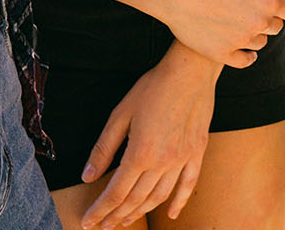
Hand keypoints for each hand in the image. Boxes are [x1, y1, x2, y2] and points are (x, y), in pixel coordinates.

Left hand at [79, 44, 219, 228]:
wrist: (190, 71)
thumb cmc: (153, 88)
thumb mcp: (121, 114)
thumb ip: (104, 148)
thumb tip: (87, 175)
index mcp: (140, 153)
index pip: (115, 192)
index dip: (100, 209)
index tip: (88, 221)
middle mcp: (163, 162)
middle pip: (136, 199)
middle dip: (116, 216)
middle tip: (103, 226)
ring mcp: (183, 159)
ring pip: (159, 197)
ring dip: (141, 212)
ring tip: (126, 220)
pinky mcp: (197, 153)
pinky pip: (188, 184)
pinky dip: (179, 202)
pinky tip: (172, 214)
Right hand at [157, 0, 284, 66]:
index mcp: (269, 1)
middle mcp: (259, 24)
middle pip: (276, 27)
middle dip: (270, 18)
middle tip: (255, 8)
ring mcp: (241, 41)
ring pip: (261, 43)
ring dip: (257, 34)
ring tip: (242, 22)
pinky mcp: (223, 54)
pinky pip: (244, 60)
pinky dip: (247, 56)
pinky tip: (243, 49)